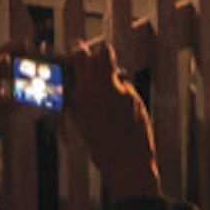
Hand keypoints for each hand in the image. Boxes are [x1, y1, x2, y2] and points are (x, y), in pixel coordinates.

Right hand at [60, 39, 157, 194]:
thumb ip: (77, 102)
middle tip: (95, 61)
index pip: (82, 57)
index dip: (79, 49)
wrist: (129, 163)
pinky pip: (126, 89)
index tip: (77, 47)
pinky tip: (119, 112)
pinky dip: (121, 96)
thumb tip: (72, 87)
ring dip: (111, 76)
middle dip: (100, 54)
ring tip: (107, 92)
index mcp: (87, 93)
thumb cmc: (101, 149)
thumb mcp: (81, 125)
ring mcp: (124, 92)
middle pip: (105, 52)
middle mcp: (106, 88)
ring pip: (117, 71)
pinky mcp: (136, 99)